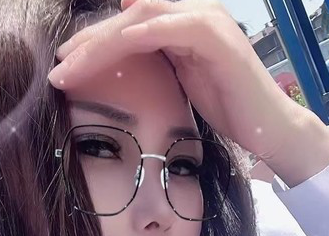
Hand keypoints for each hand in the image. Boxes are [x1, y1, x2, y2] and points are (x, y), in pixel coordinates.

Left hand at [48, 0, 309, 164]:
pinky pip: (175, 27)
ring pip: (143, 18)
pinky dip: (147, 32)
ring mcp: (207, 21)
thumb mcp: (183, 83)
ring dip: (105, 42)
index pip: (126, 26)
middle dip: (89, 44)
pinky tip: (121, 45)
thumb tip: (122, 63)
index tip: (62, 67)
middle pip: (128, 18)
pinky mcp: (218, 38)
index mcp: (180, 24)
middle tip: (58, 68)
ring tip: (74, 64)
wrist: (270, 129)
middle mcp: (192, 13)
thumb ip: (157, 65)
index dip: (93, 44)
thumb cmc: (229, 110)